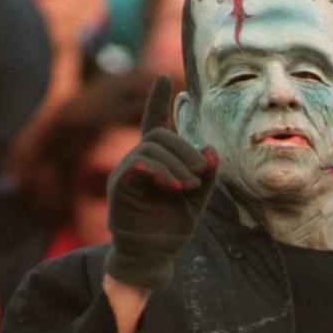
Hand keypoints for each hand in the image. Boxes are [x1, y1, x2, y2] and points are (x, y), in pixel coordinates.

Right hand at [104, 72, 218, 289]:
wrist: (154, 254)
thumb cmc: (173, 225)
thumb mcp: (199, 199)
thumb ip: (207, 176)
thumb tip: (213, 150)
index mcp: (158, 160)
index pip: (155, 121)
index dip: (159, 99)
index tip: (166, 77)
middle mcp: (139, 160)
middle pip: (160, 136)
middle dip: (185, 152)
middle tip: (199, 176)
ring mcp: (127, 172)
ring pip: (151, 150)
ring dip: (176, 166)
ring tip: (188, 187)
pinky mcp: (119, 188)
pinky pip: (136, 168)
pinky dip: (158, 172)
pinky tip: (173, 185)